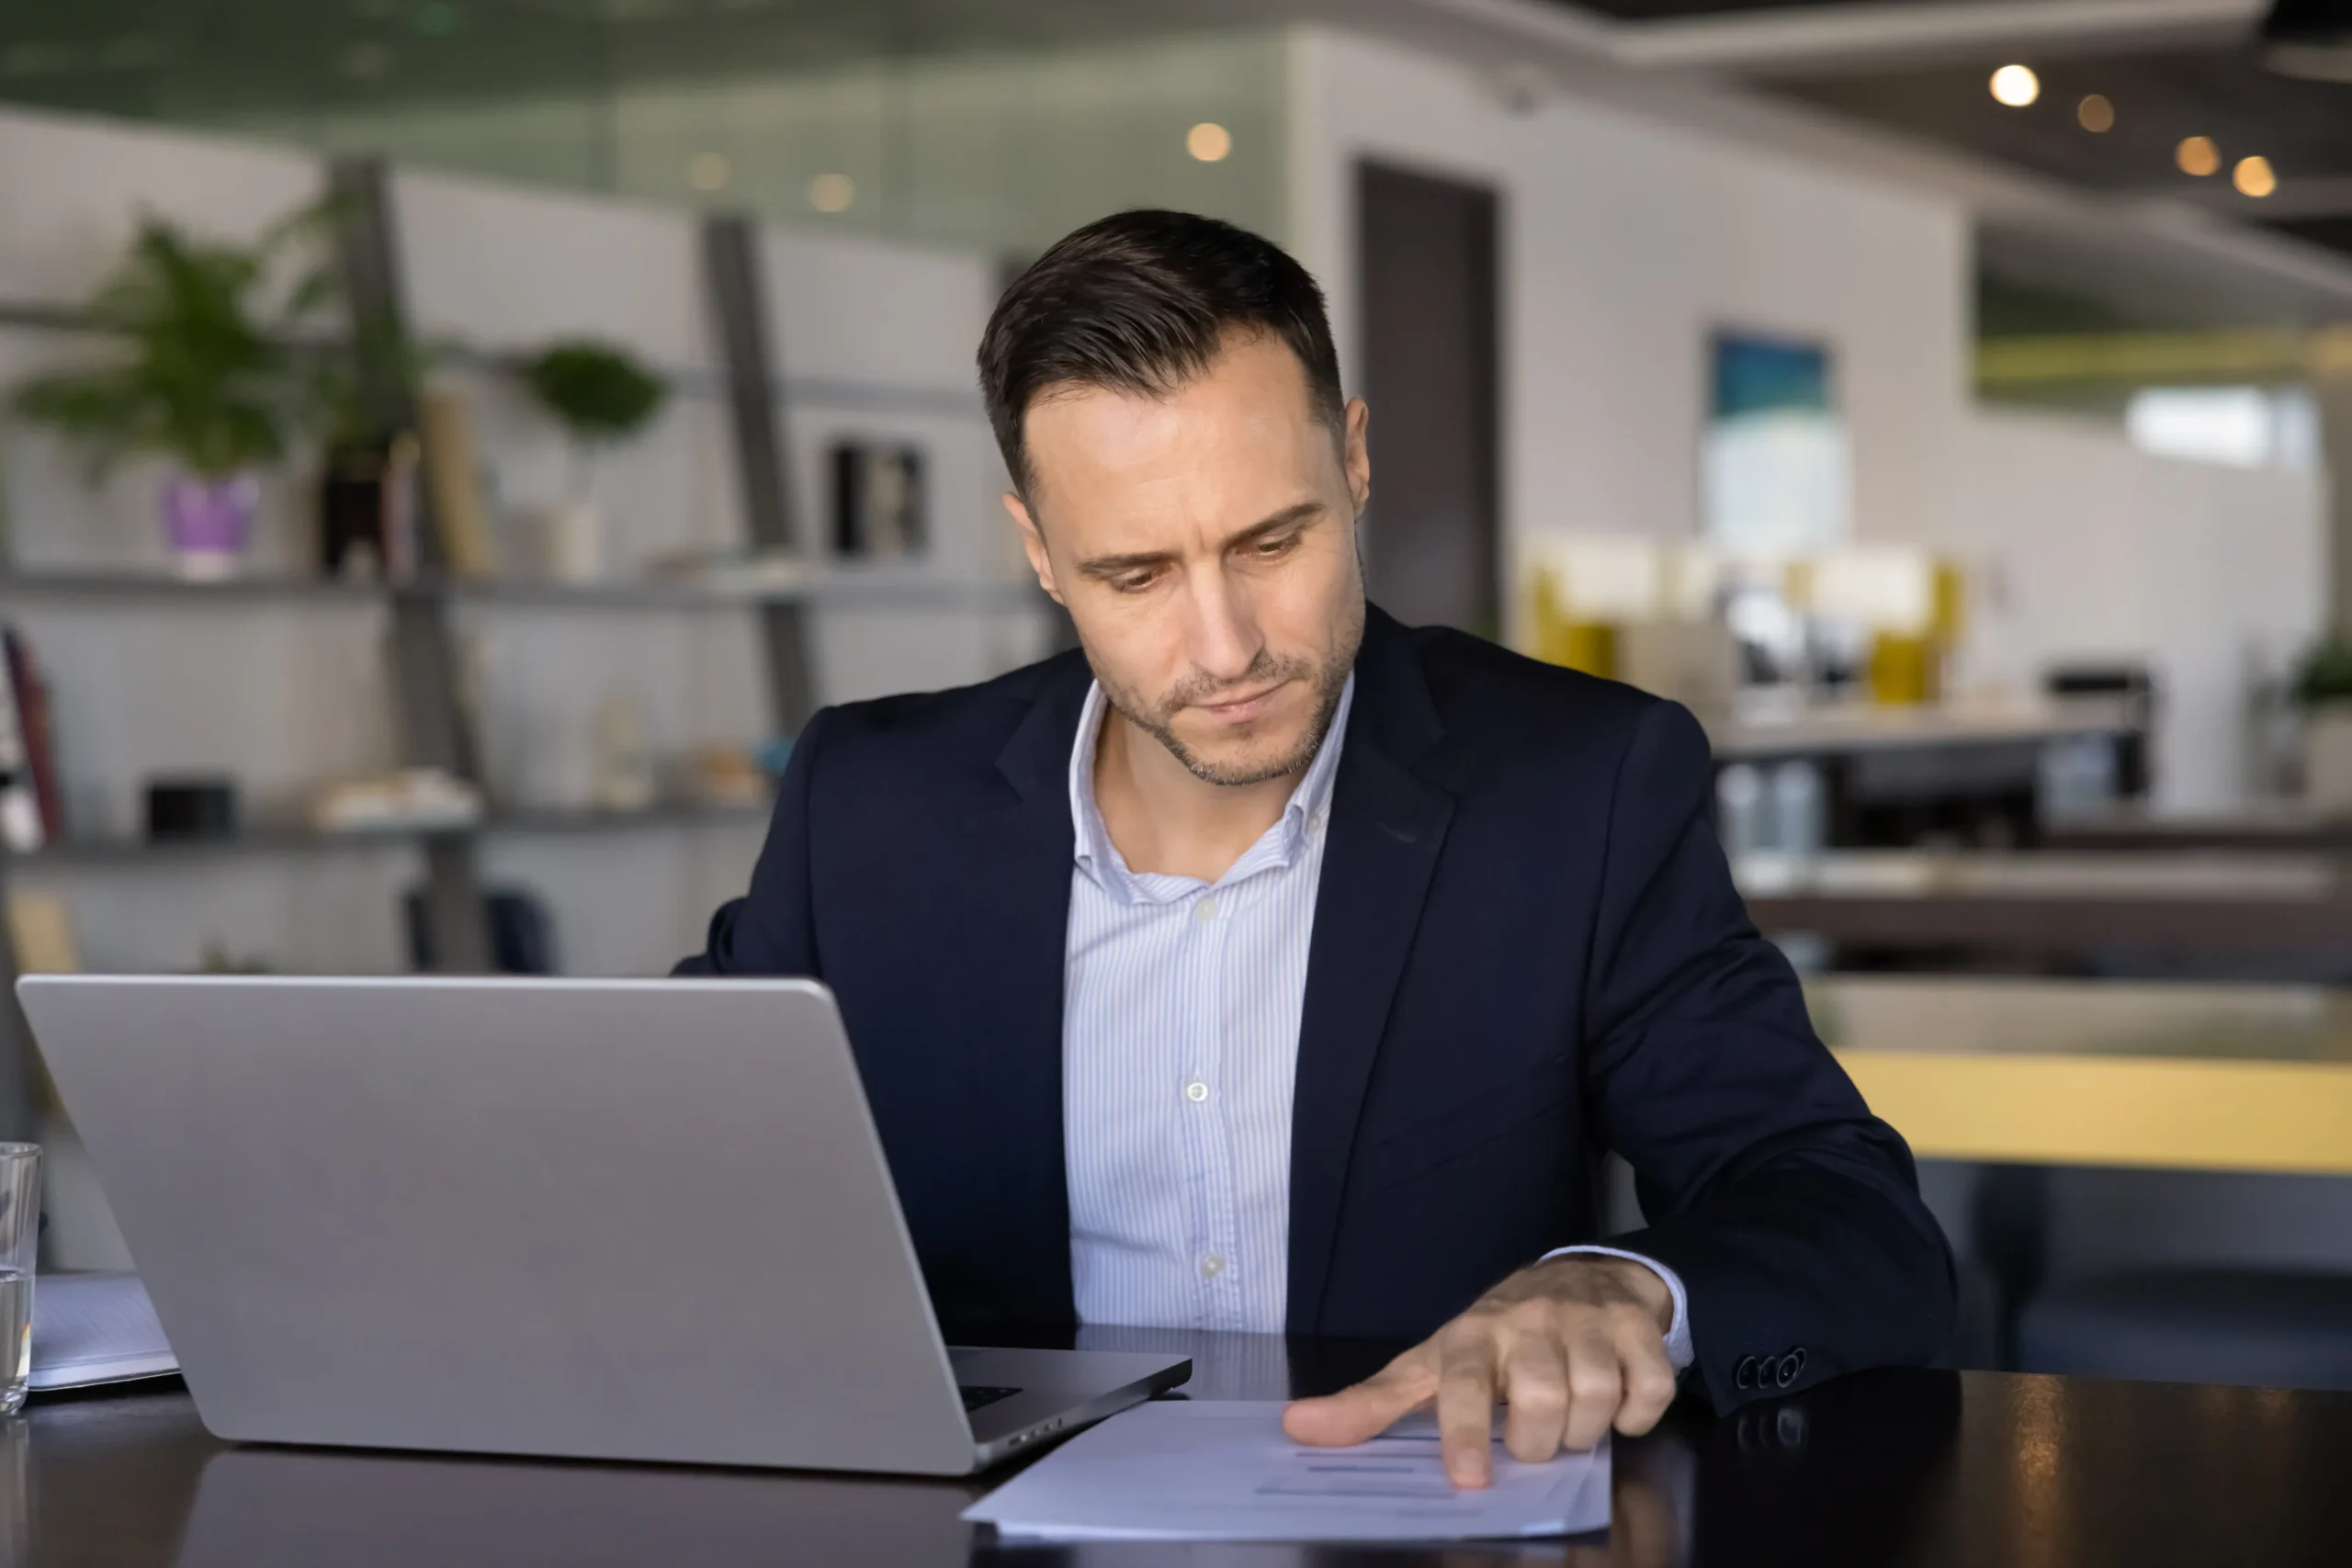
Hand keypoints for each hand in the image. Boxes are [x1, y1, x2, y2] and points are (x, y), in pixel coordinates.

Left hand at [1281, 1255, 1677, 1488]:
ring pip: (1595, 1400)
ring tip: (1571, 1419)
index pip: (1464, 1384)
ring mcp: (1586, 1320)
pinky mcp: (1636, 1325)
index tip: (1468, 1478)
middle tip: (1535, 1436)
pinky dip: (1636, 1414)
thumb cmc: (1496, 1337)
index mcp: (1470, 1336)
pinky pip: (1647, 1391)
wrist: (1581, 1276)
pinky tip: (1616, 1404)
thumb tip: (1296, 1428)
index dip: (1464, 1432)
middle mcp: (1527, 1322)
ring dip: (1587, 1431)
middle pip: (1543, 1405)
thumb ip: (1372, 1403)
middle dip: (1542, 1444)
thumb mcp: (1433, 1364)